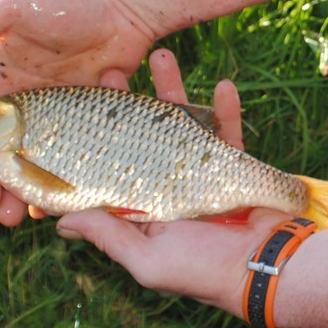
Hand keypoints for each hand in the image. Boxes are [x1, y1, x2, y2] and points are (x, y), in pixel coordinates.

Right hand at [0, 0, 156, 224]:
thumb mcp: (15, 8)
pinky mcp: (81, 126)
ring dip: (16, 193)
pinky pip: (63, 164)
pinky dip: (54, 187)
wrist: (123, 8)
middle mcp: (19, 104)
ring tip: (13, 217)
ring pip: (26, 166)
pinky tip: (49, 207)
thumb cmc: (65, 2)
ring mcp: (51, 119)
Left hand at [55, 59, 291, 317]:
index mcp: (142, 208)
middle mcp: (166, 186)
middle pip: (142, 135)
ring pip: (182, 124)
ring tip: (162, 56)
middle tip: (112, 73)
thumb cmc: (201, 271)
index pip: (111, 167)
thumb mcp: (145, 259)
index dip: (96, 137)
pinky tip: (223, 85)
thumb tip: (60, 224)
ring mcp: (199, 173)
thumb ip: (107, 236)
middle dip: (129, 102)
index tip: (82, 105)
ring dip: (174, 91)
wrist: (267, 271)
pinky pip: (228, 133)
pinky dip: (226, 110)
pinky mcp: (232, 168)